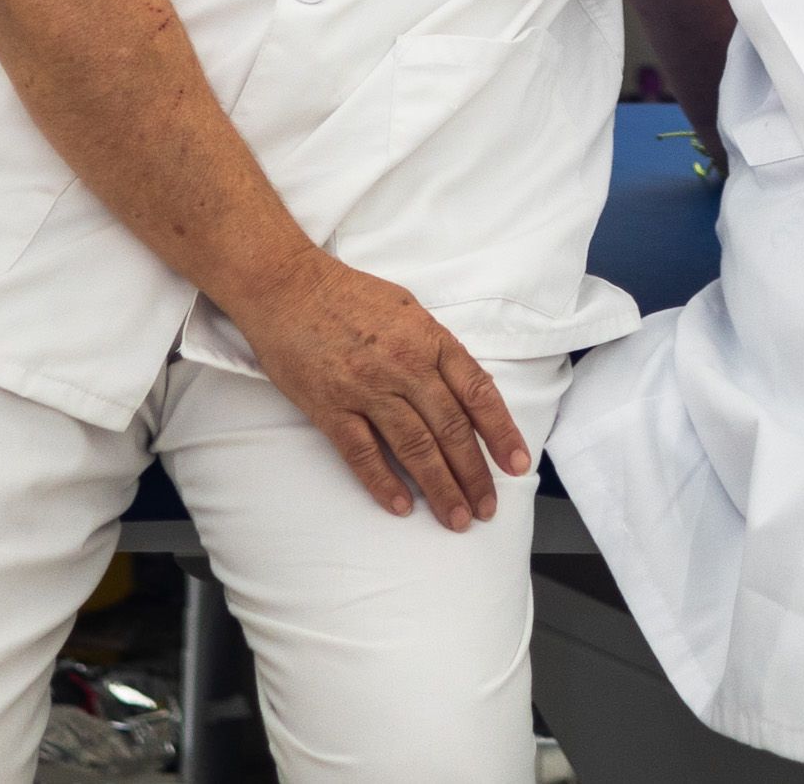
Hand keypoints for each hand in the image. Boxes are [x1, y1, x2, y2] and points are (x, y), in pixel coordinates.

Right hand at [226, 249, 532, 527]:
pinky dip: (384, 482)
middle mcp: (404, 365)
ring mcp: (366, 388)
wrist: (286, 286)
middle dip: (474, 474)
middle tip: (486, 508)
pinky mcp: (330, 406)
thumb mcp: (407, 309)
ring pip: (414, 447)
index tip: (516, 464)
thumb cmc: (348, 295)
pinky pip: (363, 452)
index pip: (477, 392)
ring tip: (456, 518)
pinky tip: (402, 506)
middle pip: (450, 428)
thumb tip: (465, 391)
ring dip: (439, 487)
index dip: (501, 432)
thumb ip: (436, 349)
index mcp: (428, 339)